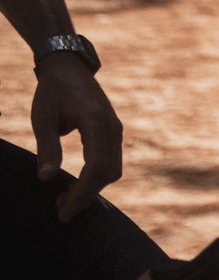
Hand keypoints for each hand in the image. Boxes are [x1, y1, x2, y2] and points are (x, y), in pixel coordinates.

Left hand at [31, 56, 122, 220]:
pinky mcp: (112, 130)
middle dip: (85, 196)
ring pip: (112, 170)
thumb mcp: (43, 118)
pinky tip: (75, 183)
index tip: (63, 212)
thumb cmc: (53, 91)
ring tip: (64, 198)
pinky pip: (110, 161)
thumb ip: (47, 147)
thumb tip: (46, 178)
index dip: (82, 194)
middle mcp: (111, 126)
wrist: (68, 67)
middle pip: (107, 173)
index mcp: (96, 121)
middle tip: (59, 210)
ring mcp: (115, 128)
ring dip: (91, 189)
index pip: (96, 167)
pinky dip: (96, 178)